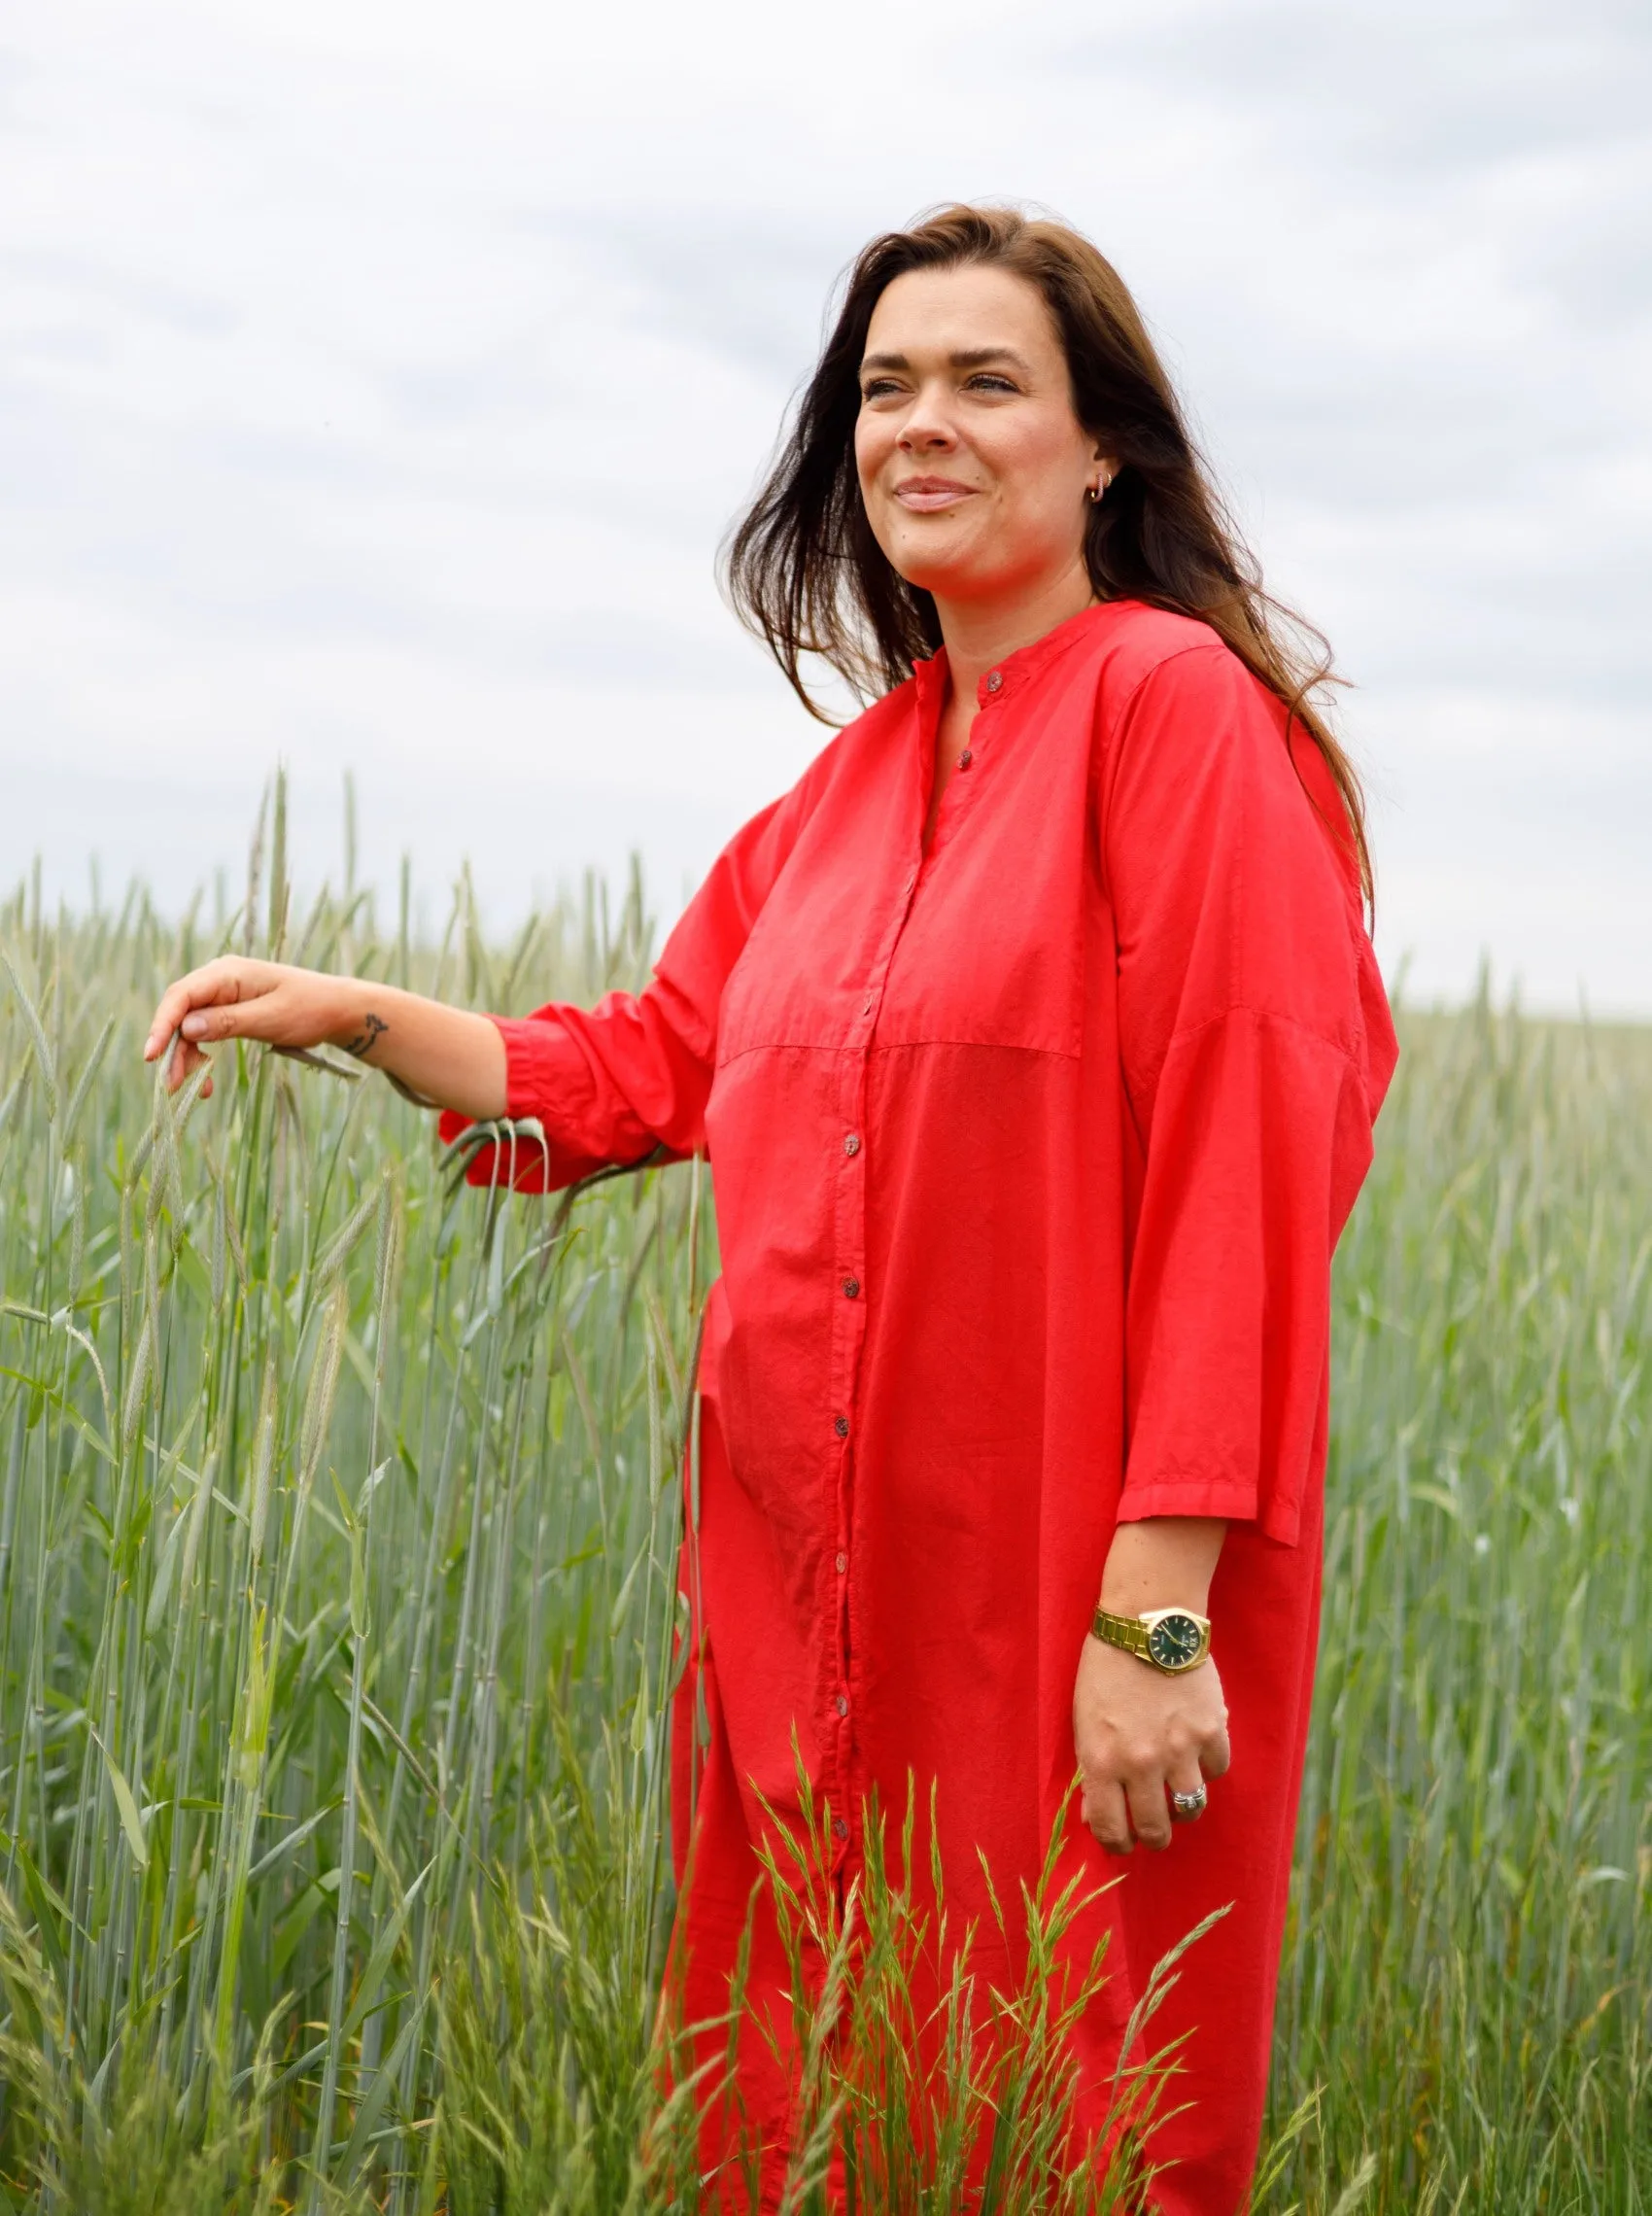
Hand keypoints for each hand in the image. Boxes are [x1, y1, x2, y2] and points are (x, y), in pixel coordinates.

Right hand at [143, 958, 352, 1095]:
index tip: (151, 1055)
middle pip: (180, 1013)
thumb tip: (187, 1027)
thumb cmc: (309, 1009)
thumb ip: (229, 1022)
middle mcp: (219, 979)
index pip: (182, 996)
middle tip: (172, 1086)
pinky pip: (204, 1031)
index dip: (162, 1024)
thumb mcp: (271, 1019)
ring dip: (186, 1058)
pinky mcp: (228, 1010)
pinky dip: (201, 1055)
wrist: (336, 1009)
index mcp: (228, 973)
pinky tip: (206, 1078)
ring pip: (189, 1026)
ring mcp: (223, 994)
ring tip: (196, 1090)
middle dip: (173, 1050)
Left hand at [1073, 1632, 1230, 1853]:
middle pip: (1156, 1829)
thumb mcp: (1083, 1721)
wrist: (1146, 1622)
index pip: (1110, 1829)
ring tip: (1177, 1795)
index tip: (1121, 1844)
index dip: (1116, 1845)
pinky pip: (1218, 1770)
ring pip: (1192, 1808)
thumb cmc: (1105, 1669)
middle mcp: (1142, 1762)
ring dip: (1183, 1807)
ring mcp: (1181, 1748)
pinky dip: (1208, 1766)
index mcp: (1101, 1761)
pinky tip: (1197, 1752)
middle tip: (1153, 1829)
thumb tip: (1094, 1818)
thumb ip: (1091, 1771)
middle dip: (1153, 1836)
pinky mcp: (1212, 1730)